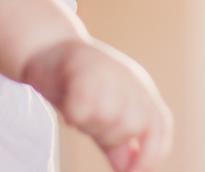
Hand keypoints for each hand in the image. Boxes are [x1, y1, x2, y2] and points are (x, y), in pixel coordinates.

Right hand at [23, 37, 172, 171]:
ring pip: (107, 119)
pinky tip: (68, 108)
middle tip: (88, 123)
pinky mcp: (80, 70)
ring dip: (89, 124)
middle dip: (110, 136)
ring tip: (77, 110)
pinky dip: (74, 116)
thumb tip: (129, 169)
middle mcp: (128, 77)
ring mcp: (106, 71)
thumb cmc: (75, 83)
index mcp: (140, 87)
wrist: (45, 46)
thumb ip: (117, 141)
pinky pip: (82, 109)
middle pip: (134, 125)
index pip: (159, 124)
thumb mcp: (103, 112)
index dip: (152, 153)